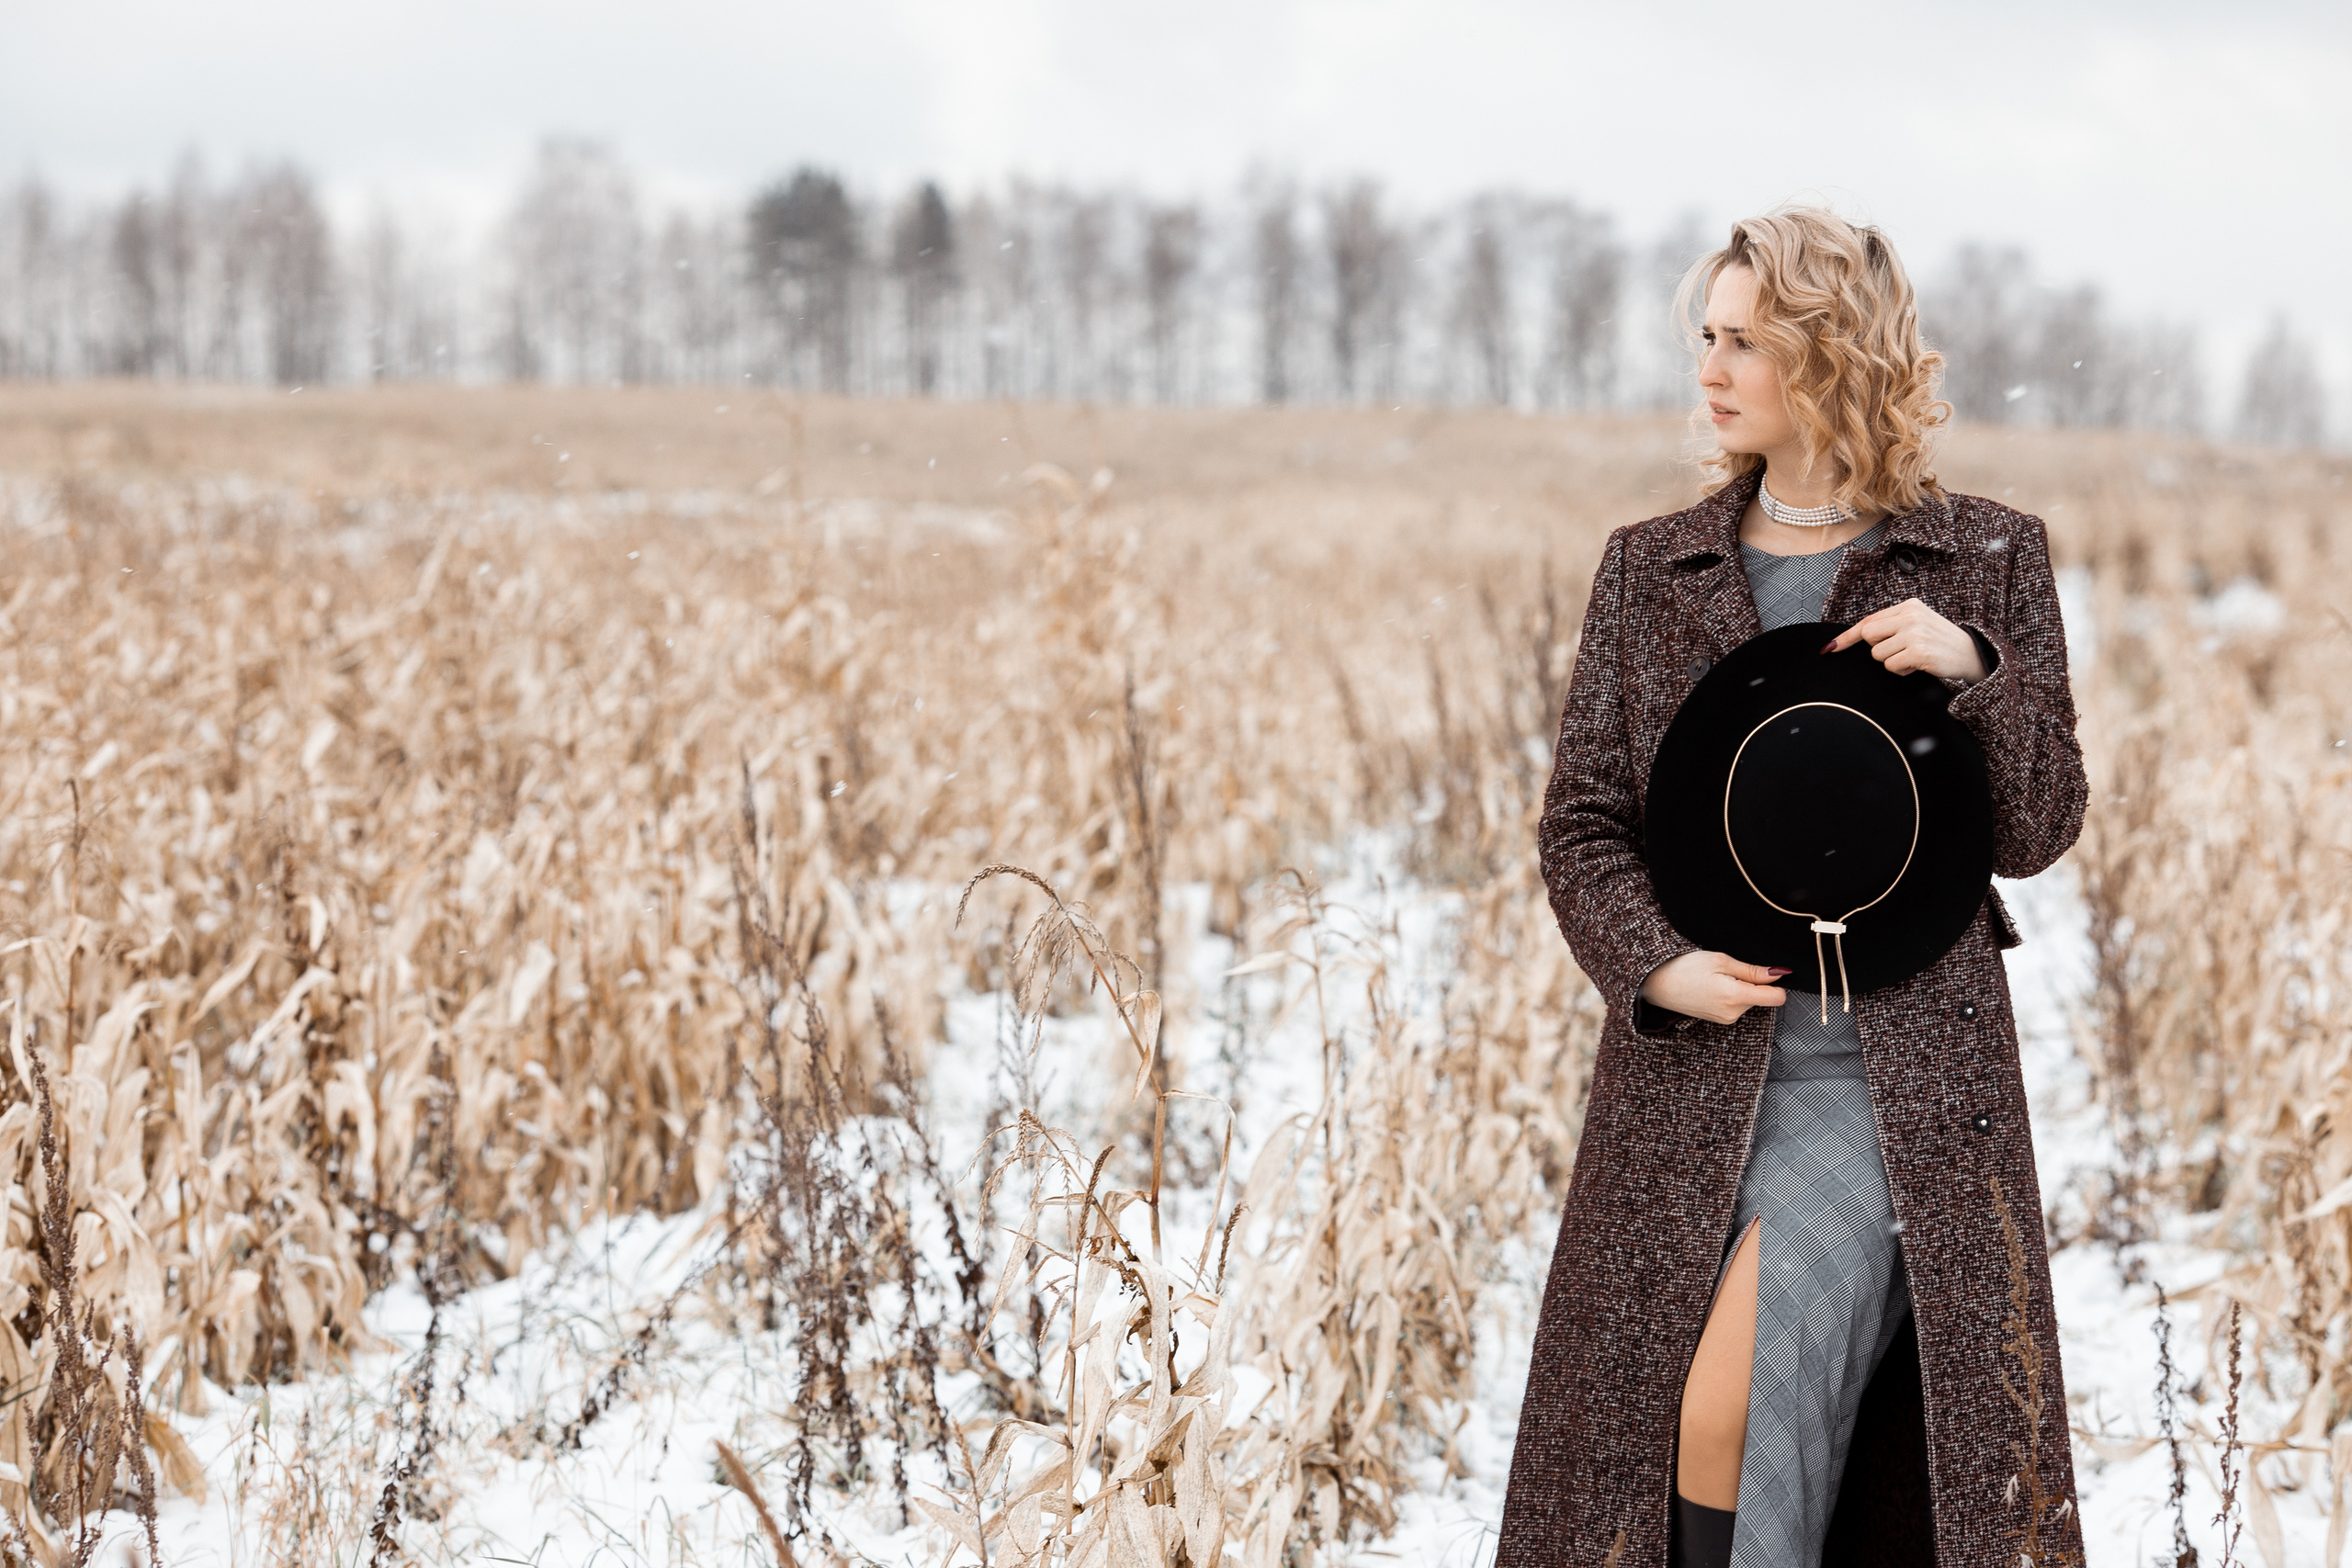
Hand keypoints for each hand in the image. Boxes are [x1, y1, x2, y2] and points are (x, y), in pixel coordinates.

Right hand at [1640, 950, 1791, 1025]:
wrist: (1656, 984)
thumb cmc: (1683, 968)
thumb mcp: (1720, 961)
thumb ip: (1752, 970)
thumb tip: (1778, 974)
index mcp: (1736, 997)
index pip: (1777, 997)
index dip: (1777, 982)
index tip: (1767, 972)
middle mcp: (1734, 1013)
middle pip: (1762, 996)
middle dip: (1751, 982)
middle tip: (1727, 971)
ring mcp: (1726, 1018)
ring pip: (1749, 1000)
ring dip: (1740, 988)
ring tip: (1715, 979)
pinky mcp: (1720, 1019)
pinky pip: (1737, 1005)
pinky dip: (1731, 994)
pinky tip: (1711, 987)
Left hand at [1824, 598, 1987, 681]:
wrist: (1972, 654)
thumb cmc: (1940, 642)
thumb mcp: (1918, 625)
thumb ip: (1892, 626)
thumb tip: (1857, 636)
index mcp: (1908, 606)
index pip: (1869, 621)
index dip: (1847, 636)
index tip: (1829, 649)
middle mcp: (1910, 616)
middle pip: (1868, 636)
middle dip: (1878, 649)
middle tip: (1900, 651)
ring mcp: (1915, 632)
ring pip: (1878, 655)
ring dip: (1893, 662)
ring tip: (1915, 657)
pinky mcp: (1919, 651)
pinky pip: (1892, 666)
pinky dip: (1902, 670)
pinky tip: (1919, 665)